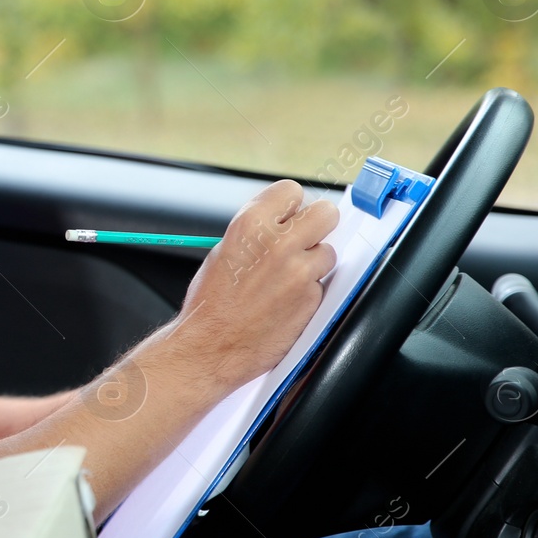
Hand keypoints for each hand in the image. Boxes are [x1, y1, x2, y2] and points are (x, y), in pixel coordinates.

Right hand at [146, 180, 338, 395]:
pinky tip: (284, 301)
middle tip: (306, 238)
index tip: (288, 217)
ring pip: (328, 252)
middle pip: (326, 212)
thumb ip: (258, 230)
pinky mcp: (311, 300)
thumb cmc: (211, 302)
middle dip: (318, 224)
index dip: (291, 206)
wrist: (209, 347)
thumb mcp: (225, 250)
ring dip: (313, 262)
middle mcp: (279, 244)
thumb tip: (286, 221)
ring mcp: (299, 273)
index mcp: (250, 224)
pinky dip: (308, 292)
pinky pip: (321, 285)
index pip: (292, 190)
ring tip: (287, 278)